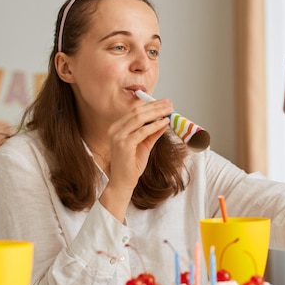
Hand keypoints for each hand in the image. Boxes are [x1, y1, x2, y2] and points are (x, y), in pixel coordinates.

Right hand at [99, 99, 172, 220]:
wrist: (122, 182)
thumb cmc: (131, 165)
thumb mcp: (144, 145)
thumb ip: (152, 132)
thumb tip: (164, 120)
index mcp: (117, 127)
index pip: (135, 111)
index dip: (150, 105)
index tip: (164, 102)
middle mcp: (115, 129)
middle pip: (137, 112)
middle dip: (155, 106)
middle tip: (169, 104)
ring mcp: (117, 136)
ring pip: (139, 118)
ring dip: (157, 113)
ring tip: (169, 110)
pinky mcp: (123, 144)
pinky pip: (142, 131)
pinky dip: (155, 126)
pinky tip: (165, 122)